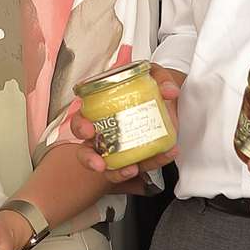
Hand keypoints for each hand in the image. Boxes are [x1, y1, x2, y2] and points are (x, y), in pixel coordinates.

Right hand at [72, 67, 181, 185]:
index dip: (80, 126)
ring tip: (130, 170)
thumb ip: (160, 79)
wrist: (166, 101)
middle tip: (98, 162)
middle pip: (87, 150)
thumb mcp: (153, 76)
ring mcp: (120, 150)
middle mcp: (105, 134)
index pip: (80, 121)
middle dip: (89, 158)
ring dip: (116, 173)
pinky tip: (166, 154)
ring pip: (109, 167)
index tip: (87, 129)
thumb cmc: (148, 88)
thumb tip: (169, 91)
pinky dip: (154, 161)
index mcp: (99, 112)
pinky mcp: (139, 157)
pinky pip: (144, 165)